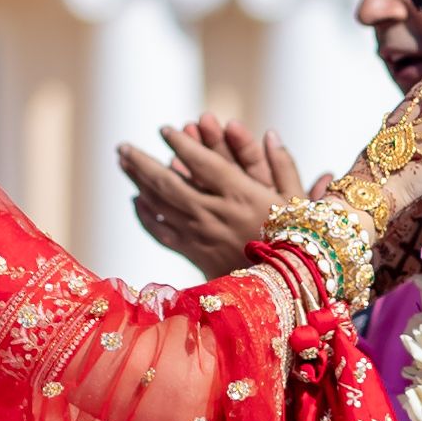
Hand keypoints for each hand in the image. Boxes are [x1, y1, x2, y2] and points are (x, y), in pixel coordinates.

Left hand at [119, 112, 303, 276]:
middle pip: (168, 182)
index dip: (182, 143)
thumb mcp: (297, 201)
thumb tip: (270, 133)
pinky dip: (147, 216)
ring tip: (123, 162)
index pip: (202, 162)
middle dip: (143, 162)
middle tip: (123, 146)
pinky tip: (137, 201)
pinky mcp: (195, 256)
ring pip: (160, 205)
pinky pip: (163, 233)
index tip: (164, 129)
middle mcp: (215, 213)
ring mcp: (201, 236)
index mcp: (241, 194)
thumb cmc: (298, 243)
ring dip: (138, 182)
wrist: (289, 291)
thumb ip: (283, 165)